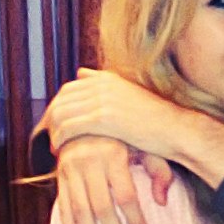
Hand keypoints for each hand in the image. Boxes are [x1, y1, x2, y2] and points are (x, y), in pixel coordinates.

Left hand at [45, 68, 177, 154]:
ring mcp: (103, 100)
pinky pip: (70, 127)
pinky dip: (60, 139)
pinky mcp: (104, 118)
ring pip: (62, 113)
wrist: (176, 131)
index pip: (69, 89)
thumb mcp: (130, 95)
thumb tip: (81, 73)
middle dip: (50, 118)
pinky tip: (59, 150)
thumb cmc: (157, 121)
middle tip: (47, 135)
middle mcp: (103, 85)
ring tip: (53, 145)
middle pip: (62, 99)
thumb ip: (104, 83)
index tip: (54, 123)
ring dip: (52, 130)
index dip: (57, 106)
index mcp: (108, 79)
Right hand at [57, 136, 154, 223]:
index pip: (126, 197)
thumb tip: (162, 201)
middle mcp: (89, 162)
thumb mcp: (145, 146)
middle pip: (103, 209)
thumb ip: (160, 171)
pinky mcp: (59, 177)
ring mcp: (71, 170)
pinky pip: (63, 208)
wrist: (87, 118)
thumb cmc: (124, 136)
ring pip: (81, 213)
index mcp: (113, 154)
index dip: (136, 222)